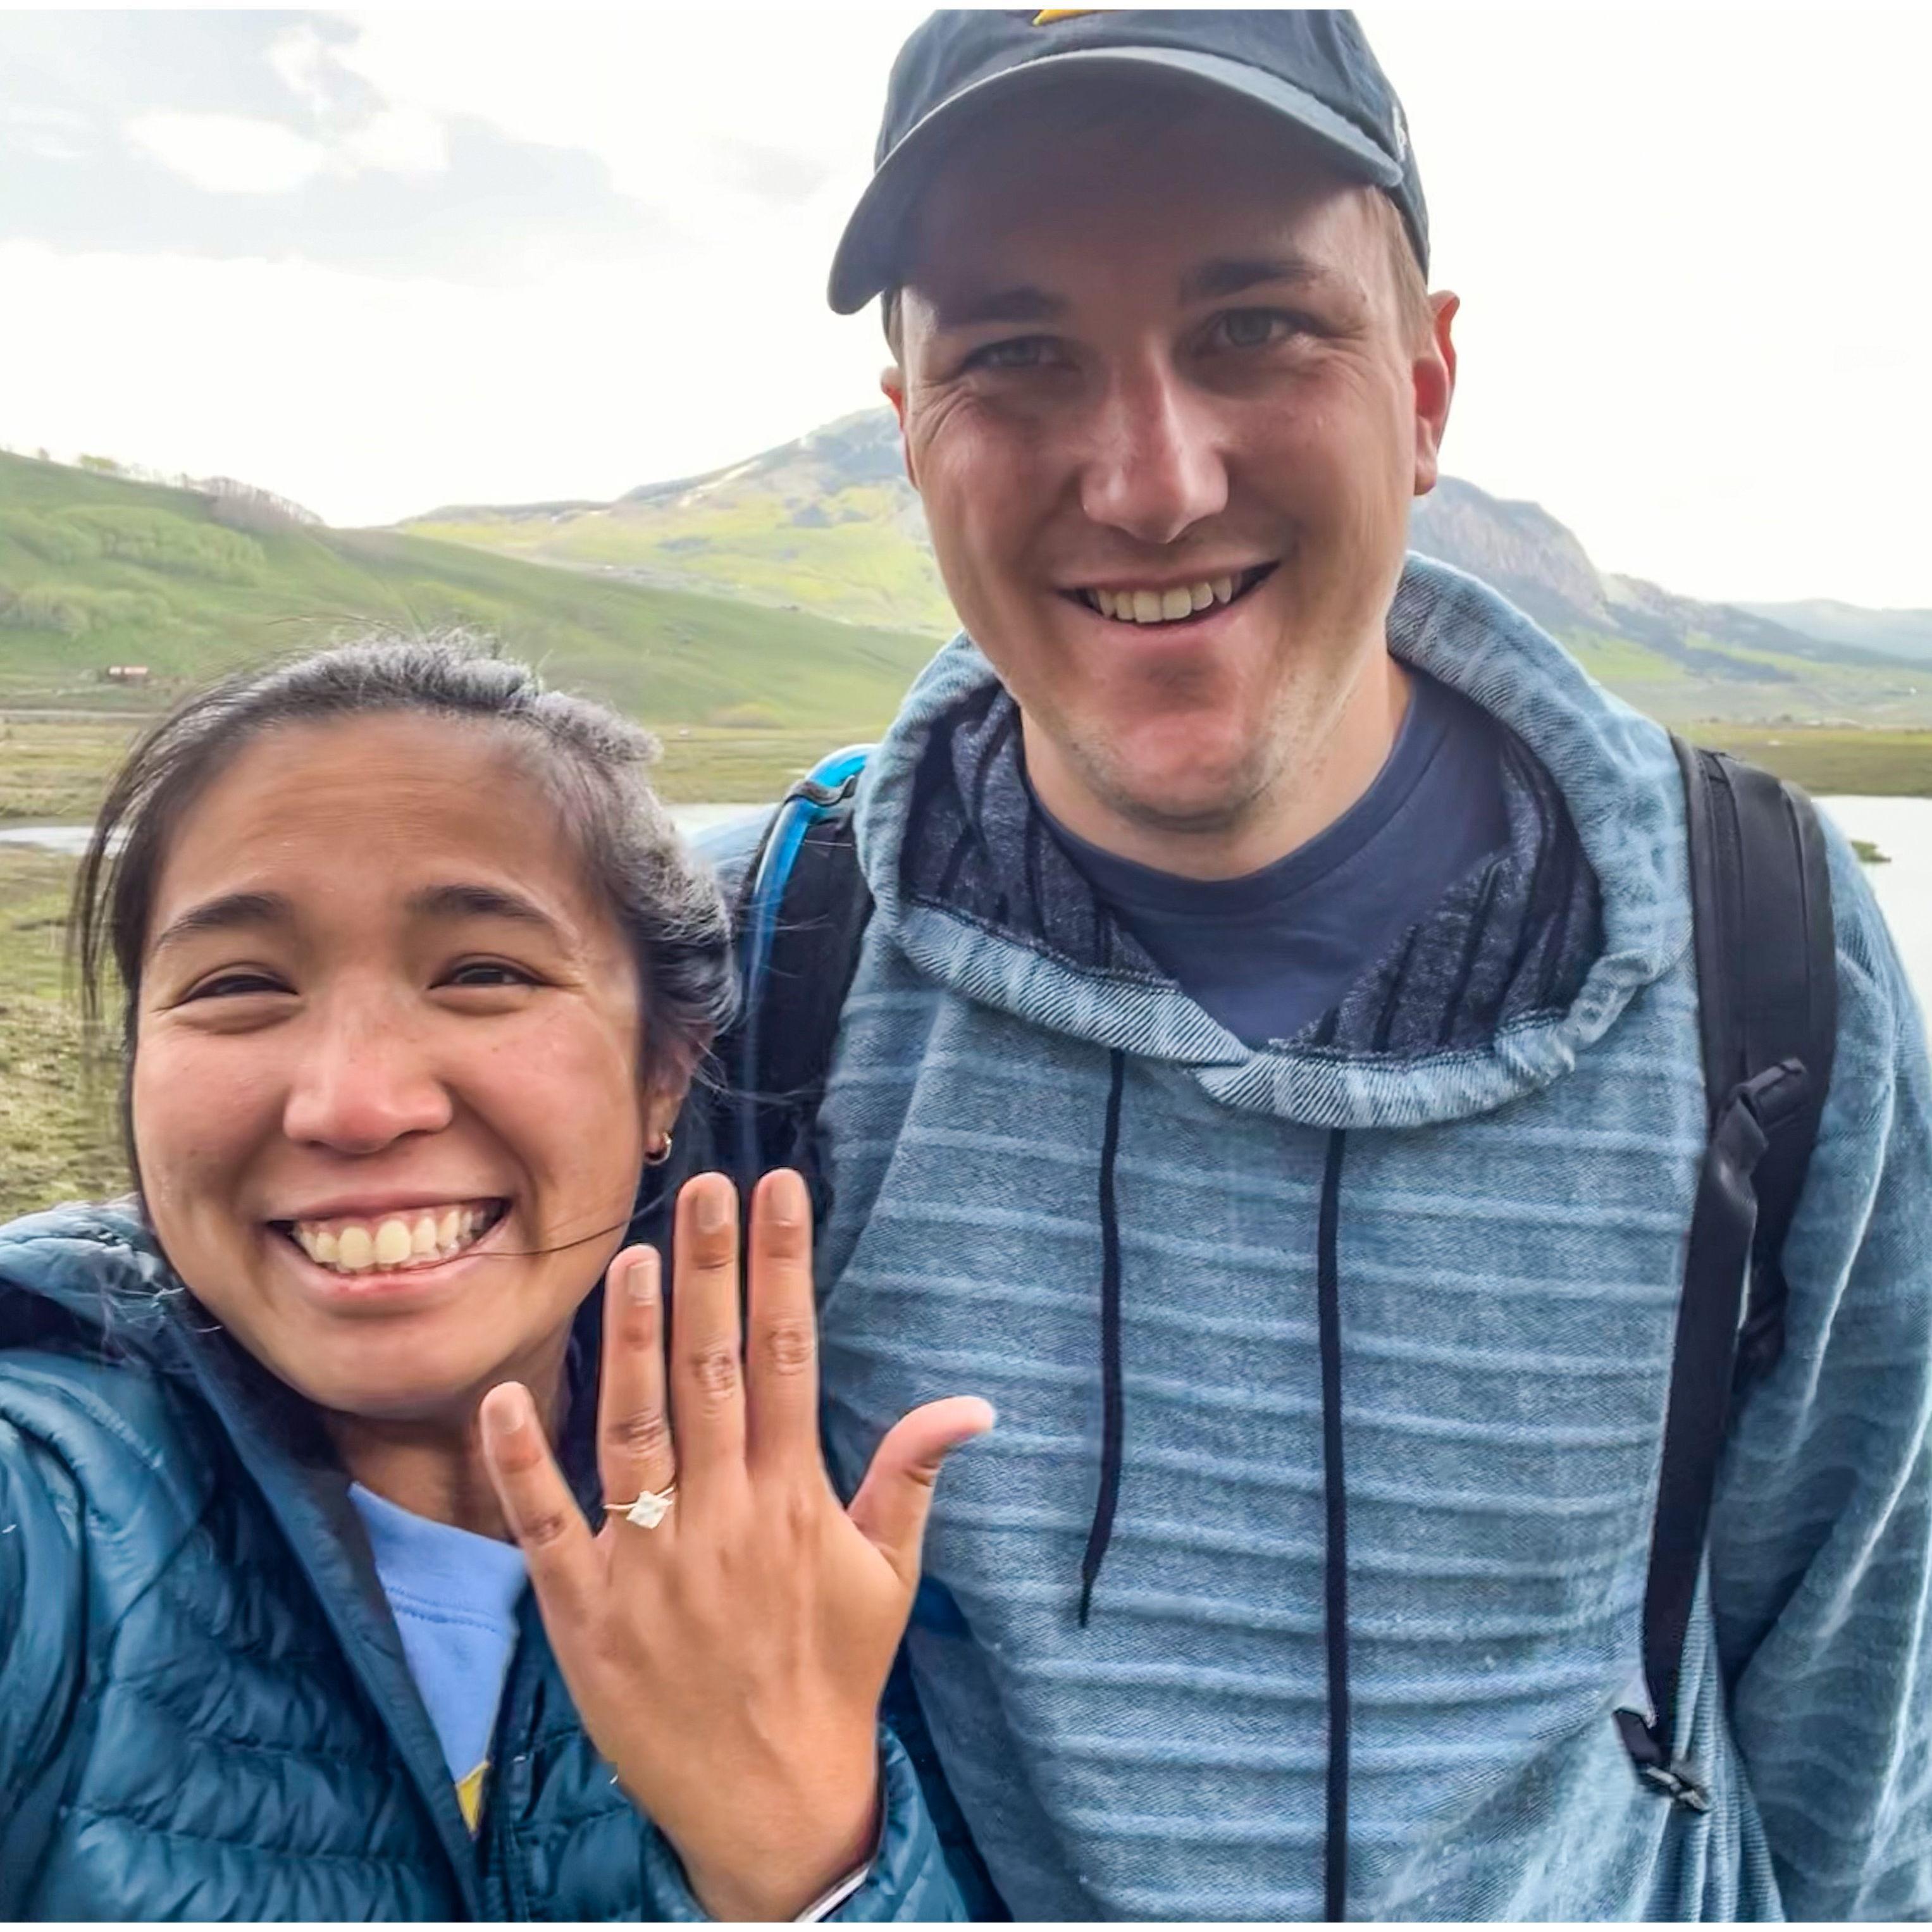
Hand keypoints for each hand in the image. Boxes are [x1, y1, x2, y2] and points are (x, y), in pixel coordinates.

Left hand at [479, 1167, 992, 1921]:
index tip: (778, 1192)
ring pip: (635, 1431)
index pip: (788, 1358)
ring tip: (634, 1256)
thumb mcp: (889, 1578)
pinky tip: (507, 1397)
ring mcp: (651, 1564)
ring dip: (634, 1341)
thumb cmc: (833, 1676)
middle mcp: (724, 1519)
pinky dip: (523, 1462)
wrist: (771, 1805)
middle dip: (712, 1271)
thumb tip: (972, 1405)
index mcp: (795, 1502)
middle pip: (714, 1373)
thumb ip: (912, 1479)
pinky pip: (547, 1525)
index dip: (782, 1268)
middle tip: (704, 1186)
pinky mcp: (586, 1611)